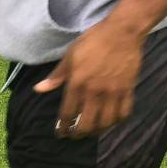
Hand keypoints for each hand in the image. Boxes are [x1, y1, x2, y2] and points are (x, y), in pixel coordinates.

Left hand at [34, 17, 143, 138]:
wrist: (122, 32)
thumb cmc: (93, 41)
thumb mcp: (70, 55)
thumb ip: (57, 75)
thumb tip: (38, 89)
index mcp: (77, 83)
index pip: (67, 113)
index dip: (63, 127)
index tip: (60, 133)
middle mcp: (94, 93)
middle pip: (86, 124)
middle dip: (78, 134)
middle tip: (75, 134)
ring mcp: (113, 93)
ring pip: (105, 123)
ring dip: (97, 131)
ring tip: (92, 130)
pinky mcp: (127, 91)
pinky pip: (123, 114)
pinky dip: (116, 121)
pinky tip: (111, 121)